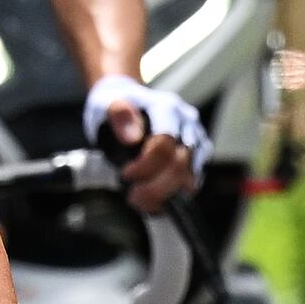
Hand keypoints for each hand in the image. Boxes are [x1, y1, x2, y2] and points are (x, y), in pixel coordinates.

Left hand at [83, 77, 207, 209]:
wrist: (127, 103)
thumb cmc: (117, 105)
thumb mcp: (107, 104)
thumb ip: (119, 116)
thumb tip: (132, 138)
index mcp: (167, 108)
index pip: (164, 145)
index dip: (145, 166)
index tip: (125, 175)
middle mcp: (186, 124)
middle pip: (180, 164)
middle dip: (156, 187)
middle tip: (133, 197)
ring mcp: (195, 140)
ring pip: (190, 177)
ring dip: (164, 195)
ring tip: (140, 199)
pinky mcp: (197, 157)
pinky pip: (191, 182)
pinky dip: (172, 195)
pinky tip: (152, 199)